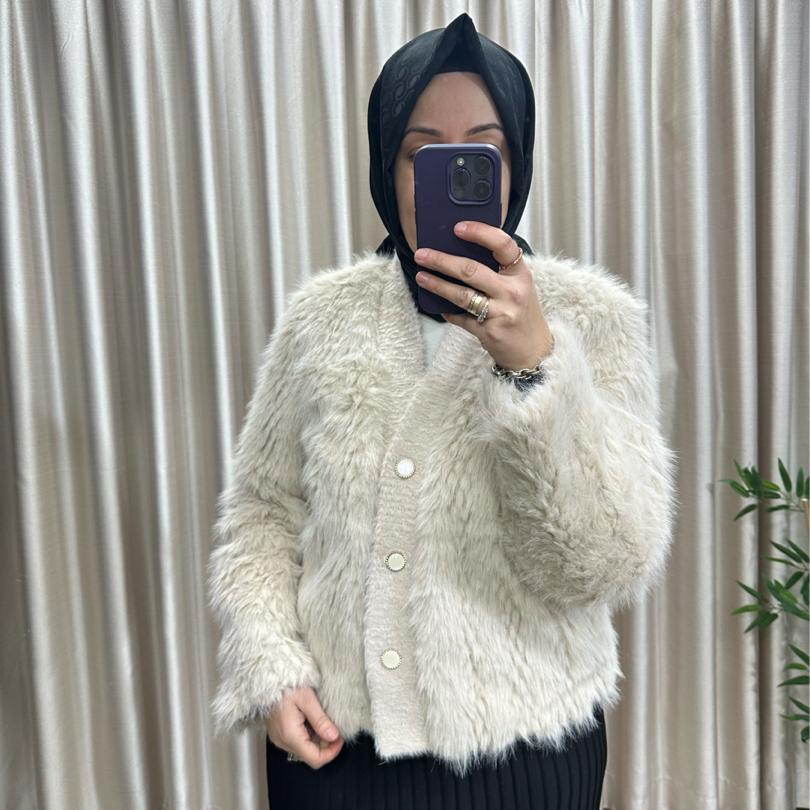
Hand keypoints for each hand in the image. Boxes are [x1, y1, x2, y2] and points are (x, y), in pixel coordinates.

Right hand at [265, 686, 343, 768]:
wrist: (268, 678)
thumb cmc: (285, 685)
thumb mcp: (307, 699)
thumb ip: (320, 720)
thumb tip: (333, 736)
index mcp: (290, 735)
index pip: (315, 759)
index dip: (331, 752)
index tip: (340, 738)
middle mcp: (283, 741)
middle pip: (310, 755)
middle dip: (326, 745)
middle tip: (336, 728)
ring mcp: (280, 738)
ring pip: (305, 749)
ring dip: (318, 739)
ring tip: (324, 720)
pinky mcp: (280, 733)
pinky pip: (297, 741)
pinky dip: (309, 735)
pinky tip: (312, 719)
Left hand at [413, 221, 553, 369]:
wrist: (532, 349)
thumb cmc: (520, 313)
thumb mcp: (517, 286)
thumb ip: (497, 270)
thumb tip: (458, 252)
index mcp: (520, 273)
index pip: (502, 245)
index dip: (480, 232)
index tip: (457, 228)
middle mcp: (512, 291)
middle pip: (471, 270)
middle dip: (442, 261)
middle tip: (422, 255)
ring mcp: (501, 312)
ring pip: (462, 295)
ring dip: (437, 285)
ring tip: (421, 276)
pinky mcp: (489, 332)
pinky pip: (461, 318)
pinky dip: (447, 312)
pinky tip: (438, 307)